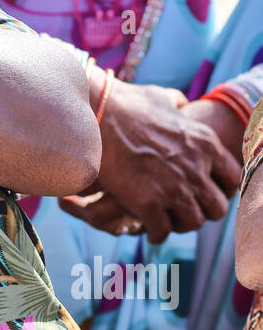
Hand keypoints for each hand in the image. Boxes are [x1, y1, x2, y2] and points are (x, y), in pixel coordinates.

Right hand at [60, 76, 242, 244]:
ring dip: (180, 224)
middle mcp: (196, 168)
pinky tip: (148, 229)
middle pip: (217, 207)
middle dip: (202, 210)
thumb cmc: (125, 103)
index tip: (206, 190)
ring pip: (193, 223)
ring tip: (167, 220)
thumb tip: (179, 104)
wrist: (97, 114)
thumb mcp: (161, 97)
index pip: (233, 178)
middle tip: (185, 208)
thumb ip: (176, 104)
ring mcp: (173, 188)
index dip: (220, 188)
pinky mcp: (148, 203)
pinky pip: (162, 231)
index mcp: (205, 144)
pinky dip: (156, 233)